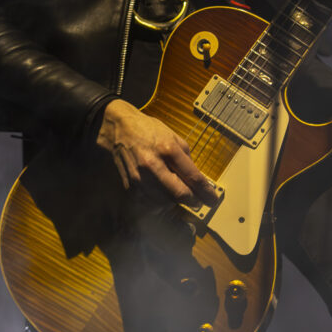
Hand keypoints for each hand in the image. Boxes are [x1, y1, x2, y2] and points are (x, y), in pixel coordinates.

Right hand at [97, 99, 218, 206]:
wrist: (119, 128)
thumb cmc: (148, 130)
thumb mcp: (173, 137)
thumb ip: (186, 160)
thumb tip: (198, 181)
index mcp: (168, 149)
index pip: (192, 177)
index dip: (206, 192)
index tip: (213, 200)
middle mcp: (153, 165)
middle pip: (180, 195)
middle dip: (193, 201)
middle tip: (199, 202)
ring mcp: (140, 178)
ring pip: (166, 202)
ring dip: (176, 202)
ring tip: (179, 194)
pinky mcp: (130, 186)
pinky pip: (150, 202)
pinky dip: (160, 202)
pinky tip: (163, 194)